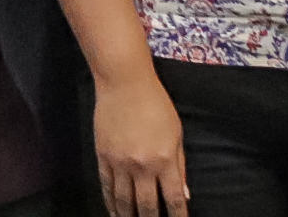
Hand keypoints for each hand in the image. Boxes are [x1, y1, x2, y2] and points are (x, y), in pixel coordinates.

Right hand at [93, 74, 187, 216]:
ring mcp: (120, 162)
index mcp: (164, 160)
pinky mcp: (103, 156)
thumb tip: (184, 194)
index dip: (178, 216)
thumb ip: (180, 166)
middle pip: (147, 206)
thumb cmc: (156, 104)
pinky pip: (106, 186)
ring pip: (124, 201)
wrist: (124, 83)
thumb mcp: (176, 134)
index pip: (174, 199)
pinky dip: (110, 202)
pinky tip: (113, 211)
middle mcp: (142, 166)